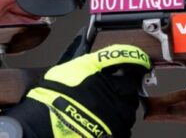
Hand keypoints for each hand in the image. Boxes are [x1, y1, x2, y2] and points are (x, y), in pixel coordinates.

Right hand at [7, 44, 150, 137]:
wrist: (44, 123)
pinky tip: (105, 120)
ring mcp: (112, 111)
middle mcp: (106, 89)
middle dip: (127, 86)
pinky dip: (118, 121)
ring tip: (108, 106)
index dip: (134, 56)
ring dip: (123, 104)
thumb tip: (96, 56)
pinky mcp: (113, 130)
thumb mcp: (66, 69)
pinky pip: (124, 125)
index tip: (141, 59)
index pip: (120, 56)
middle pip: (130, 85)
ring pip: (130, 107)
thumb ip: (85, 63)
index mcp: (93, 69)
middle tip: (119, 87)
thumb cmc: (50, 95)